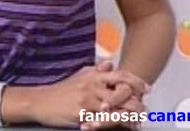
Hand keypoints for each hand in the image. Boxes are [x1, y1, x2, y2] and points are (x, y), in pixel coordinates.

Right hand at [27, 64, 148, 128]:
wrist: (42, 101)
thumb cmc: (62, 90)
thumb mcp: (81, 75)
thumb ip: (97, 70)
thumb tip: (110, 64)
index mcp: (94, 74)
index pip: (120, 74)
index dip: (136, 81)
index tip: (146, 88)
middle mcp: (93, 84)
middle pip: (123, 90)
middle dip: (137, 100)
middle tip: (144, 108)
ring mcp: (89, 99)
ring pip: (117, 107)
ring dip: (130, 114)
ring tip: (136, 120)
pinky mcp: (83, 113)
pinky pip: (104, 119)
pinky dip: (115, 123)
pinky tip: (122, 126)